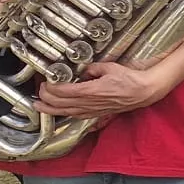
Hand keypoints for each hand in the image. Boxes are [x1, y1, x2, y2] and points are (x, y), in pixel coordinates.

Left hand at [34, 61, 166, 118]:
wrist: (144, 92)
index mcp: (91, 90)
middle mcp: (89, 102)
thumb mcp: (110, 67)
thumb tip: (84, 69)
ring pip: (66, 112)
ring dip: (50, 110)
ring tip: (39, 107)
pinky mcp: (97, 113)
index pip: (63, 91)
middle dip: (46, 99)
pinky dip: (64, 114)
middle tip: (39, 92)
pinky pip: (76, 116)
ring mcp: (93, 110)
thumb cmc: (130, 79)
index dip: (51, 88)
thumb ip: (93, 68)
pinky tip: (59, 113)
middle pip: (60, 103)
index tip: (46, 82)